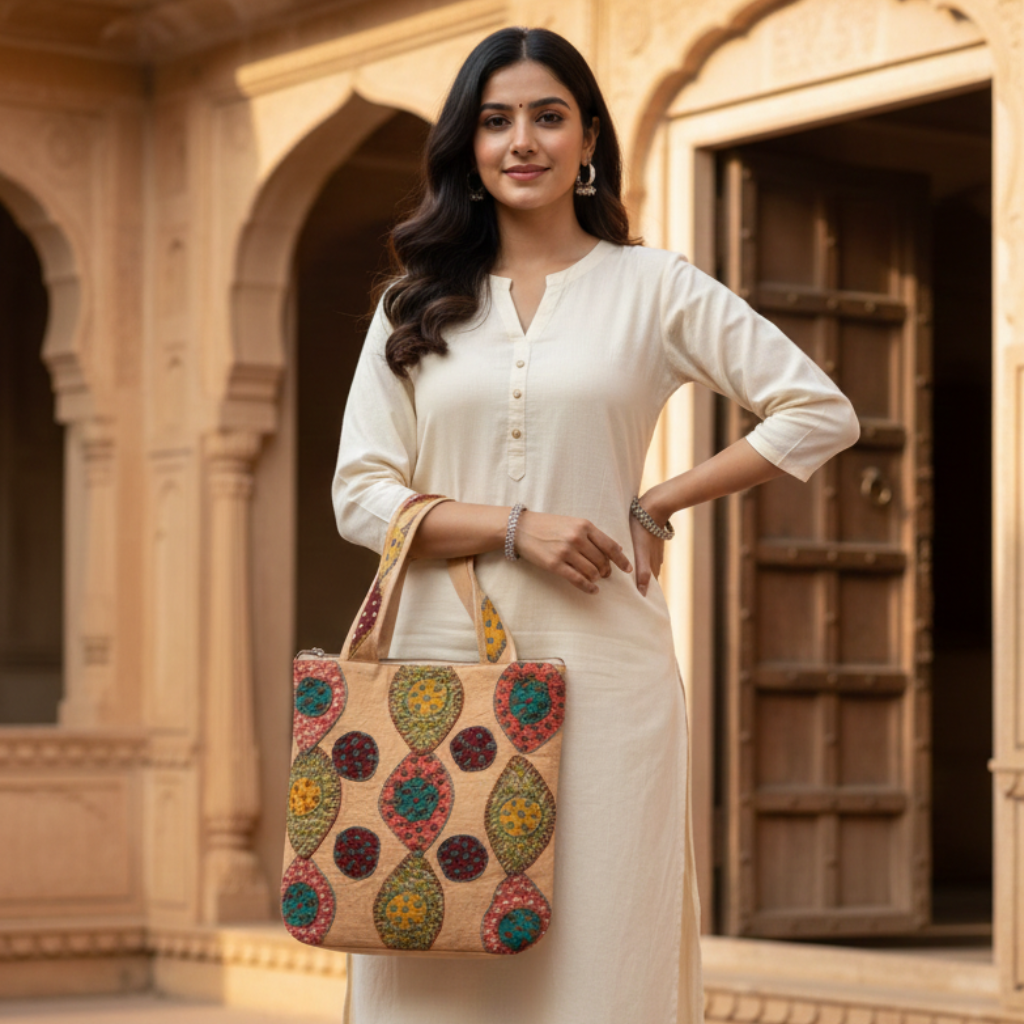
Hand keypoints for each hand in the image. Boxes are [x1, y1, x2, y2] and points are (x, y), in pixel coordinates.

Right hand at [514, 510, 632, 594]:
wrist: (521, 528)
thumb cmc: (548, 525)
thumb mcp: (572, 523)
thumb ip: (592, 534)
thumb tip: (616, 548)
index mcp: (584, 525)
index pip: (610, 545)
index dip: (621, 559)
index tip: (628, 569)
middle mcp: (577, 538)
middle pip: (602, 561)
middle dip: (607, 570)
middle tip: (606, 574)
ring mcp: (565, 552)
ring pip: (592, 571)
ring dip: (597, 578)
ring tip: (596, 579)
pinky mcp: (555, 564)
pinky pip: (577, 580)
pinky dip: (588, 587)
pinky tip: (593, 590)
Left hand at [629, 494, 666, 596]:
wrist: (653, 508)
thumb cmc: (642, 530)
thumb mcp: (641, 552)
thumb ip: (642, 571)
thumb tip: (642, 593)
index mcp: (652, 566)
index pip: (648, 586)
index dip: (642, 595)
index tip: (635, 606)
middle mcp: (655, 561)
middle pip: (647, 579)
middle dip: (640, 587)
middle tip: (627, 596)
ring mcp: (654, 551)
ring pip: (645, 568)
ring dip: (638, 576)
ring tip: (627, 582)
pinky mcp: (650, 542)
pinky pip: (644, 558)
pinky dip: (638, 564)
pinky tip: (631, 562)